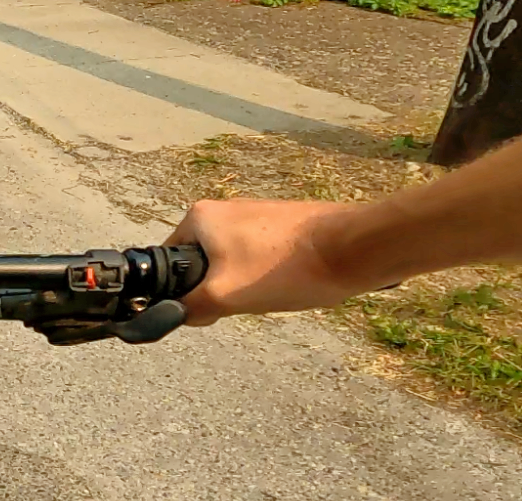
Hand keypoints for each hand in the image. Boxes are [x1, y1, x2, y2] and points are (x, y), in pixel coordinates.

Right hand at [165, 199, 373, 324]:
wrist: (351, 249)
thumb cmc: (283, 268)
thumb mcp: (225, 296)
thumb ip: (189, 308)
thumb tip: (173, 314)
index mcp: (198, 216)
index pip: (170, 262)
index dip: (183, 292)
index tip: (208, 307)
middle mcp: (222, 207)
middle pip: (204, 262)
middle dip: (220, 286)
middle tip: (244, 300)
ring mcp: (255, 212)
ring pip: (233, 260)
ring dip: (246, 280)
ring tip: (272, 290)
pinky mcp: (282, 221)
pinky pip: (261, 253)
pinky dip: (269, 271)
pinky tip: (289, 281)